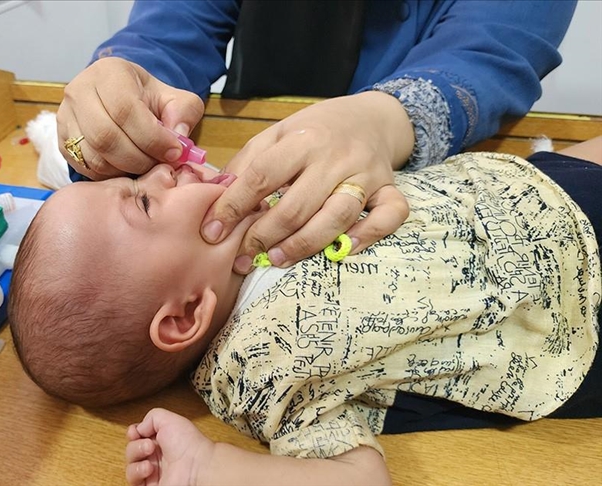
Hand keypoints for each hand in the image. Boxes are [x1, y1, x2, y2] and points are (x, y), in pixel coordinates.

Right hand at [57, 57, 204, 179]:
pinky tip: (126, 168)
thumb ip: (184, 113)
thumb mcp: (173, 97)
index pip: (125, 110)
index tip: (173, 152)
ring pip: (94, 155)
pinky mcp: (62, 141)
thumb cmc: (146, 98)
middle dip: (139, 158)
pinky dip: (109, 174)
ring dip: (125, 169)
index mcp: (108, 73)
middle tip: (159, 164)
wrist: (118, 98)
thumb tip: (179, 137)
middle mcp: (79, 91)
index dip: (151, 137)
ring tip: (144, 166)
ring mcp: (66, 117)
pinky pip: (85, 166)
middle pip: (106, 136)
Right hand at [125, 408, 214, 485]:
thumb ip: (151, 417)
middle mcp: (155, 456)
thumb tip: (138, 429)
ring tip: (150, 459)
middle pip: (131, 449)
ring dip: (136, 458)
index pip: (136, 436)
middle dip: (136, 445)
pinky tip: (149, 468)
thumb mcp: (169, 419)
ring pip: (129, 465)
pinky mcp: (149, 485)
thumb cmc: (189, 444)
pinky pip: (133, 480)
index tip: (135, 432)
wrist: (197, 465)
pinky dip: (137, 472)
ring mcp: (152, 472)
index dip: (133, 433)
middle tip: (150, 446)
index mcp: (160, 439)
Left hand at [200, 92, 413, 272]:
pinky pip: (390, 215)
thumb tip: (216, 197)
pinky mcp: (390, 188)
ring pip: (338, 216)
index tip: (212, 232)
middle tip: (242, 258)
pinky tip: (344, 250)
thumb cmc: (314, 131)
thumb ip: (247, 163)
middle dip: (264, 236)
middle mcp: (335, 157)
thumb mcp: (276, 134)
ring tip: (278, 260)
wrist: (371, 116)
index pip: (262, 176)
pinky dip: (369, 235)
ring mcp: (366, 174)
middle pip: (297, 205)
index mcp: (302, 139)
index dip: (234, 206)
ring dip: (305, 244)